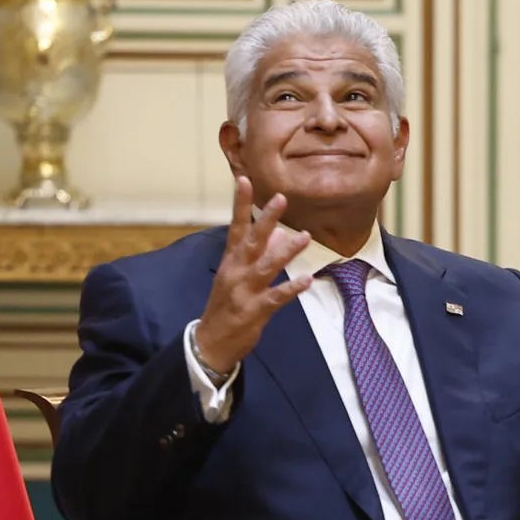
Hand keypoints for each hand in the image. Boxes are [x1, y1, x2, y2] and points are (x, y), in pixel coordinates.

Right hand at [192, 176, 315, 374]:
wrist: (212, 341)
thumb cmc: (228, 304)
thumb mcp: (239, 275)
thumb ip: (260, 253)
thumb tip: (283, 232)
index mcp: (231, 260)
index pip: (235, 226)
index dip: (240, 203)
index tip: (244, 179)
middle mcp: (236, 271)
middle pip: (251, 240)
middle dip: (266, 219)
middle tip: (281, 197)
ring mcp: (244, 290)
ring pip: (266, 266)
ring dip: (285, 251)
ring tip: (305, 236)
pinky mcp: (255, 310)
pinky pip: (276, 297)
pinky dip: (291, 288)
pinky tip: (308, 279)